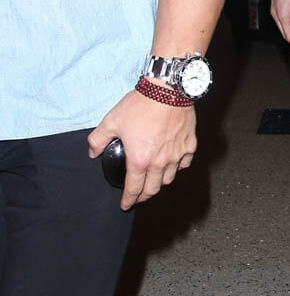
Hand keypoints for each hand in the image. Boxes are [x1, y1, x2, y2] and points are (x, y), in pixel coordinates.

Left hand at [88, 91, 196, 209]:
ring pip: (169, 179)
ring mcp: (177, 155)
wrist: (168, 90)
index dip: (128, 200)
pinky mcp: (189, 145)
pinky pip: (184, 164)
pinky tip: (173, 163)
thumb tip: (93, 152)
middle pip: (153, 189)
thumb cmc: (141, 105)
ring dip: (160, 183)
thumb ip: (98, 139)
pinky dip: (177, 167)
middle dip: (144, 196)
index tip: (125, 204)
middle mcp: (160, 162)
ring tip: (154, 180)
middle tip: (139, 196)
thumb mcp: (112, 120)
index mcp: (139, 160)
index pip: (133, 189)